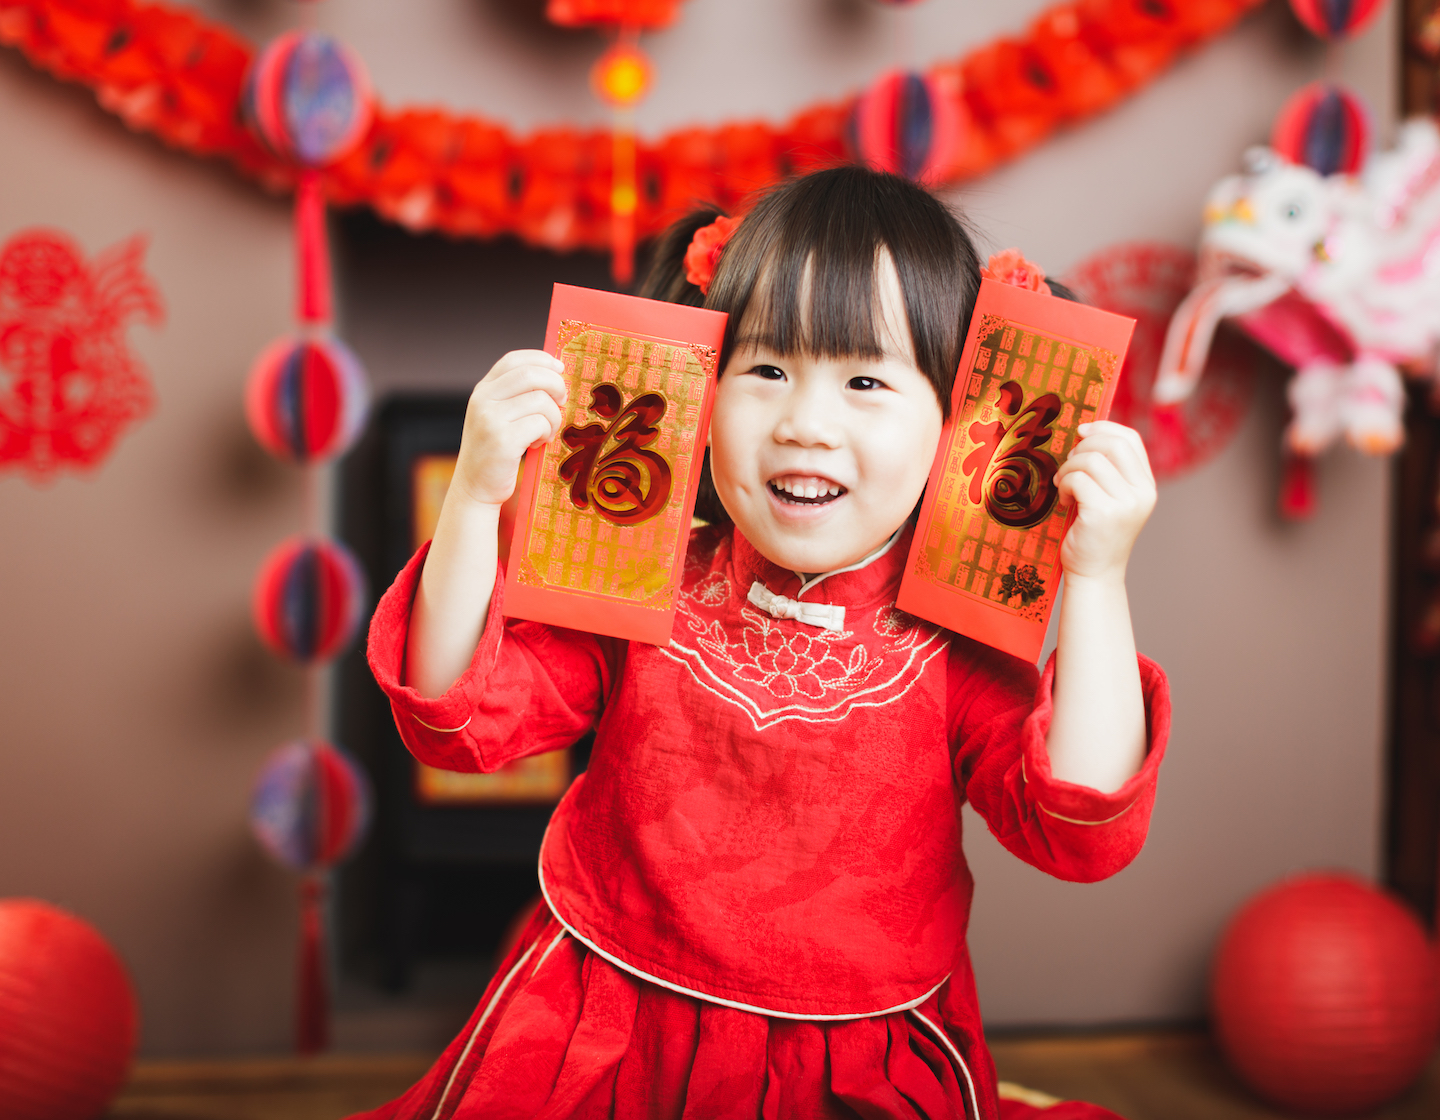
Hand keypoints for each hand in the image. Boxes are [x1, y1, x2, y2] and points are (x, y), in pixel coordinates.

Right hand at [453, 349, 566, 507]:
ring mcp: (489, 419)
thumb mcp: (499, 417)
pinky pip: (539, 424)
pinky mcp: (501, 440)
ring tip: (545, 432)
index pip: (513, 359)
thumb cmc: (496, 453)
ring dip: (553, 417)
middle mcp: (482, 400)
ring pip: (540, 401)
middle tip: (562, 402)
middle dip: (556, 385)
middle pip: (531, 374)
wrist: (475, 488)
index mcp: (483, 390)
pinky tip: (537, 444)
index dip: (542, 359)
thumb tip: (557, 377)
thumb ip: (518, 397)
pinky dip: (546, 433)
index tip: (560, 369)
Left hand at [1054, 421, 1155, 583]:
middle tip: (1068, 466)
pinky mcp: (1104, 514)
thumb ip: (1108, 469)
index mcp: (1146, 485)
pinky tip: (1064, 500)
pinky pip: (1077, 480)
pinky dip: (1064, 485)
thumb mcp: (1110, 496)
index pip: (1130, 439)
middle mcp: (1142, 493)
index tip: (1082, 431)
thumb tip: (1087, 431)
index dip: (1104, 428)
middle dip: (1082, 447)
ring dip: (1069, 468)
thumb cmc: (1095, 532)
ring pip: (1091, 460)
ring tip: (1063, 485)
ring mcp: (1125, 504)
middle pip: (1112, 444)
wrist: (1095, 572)